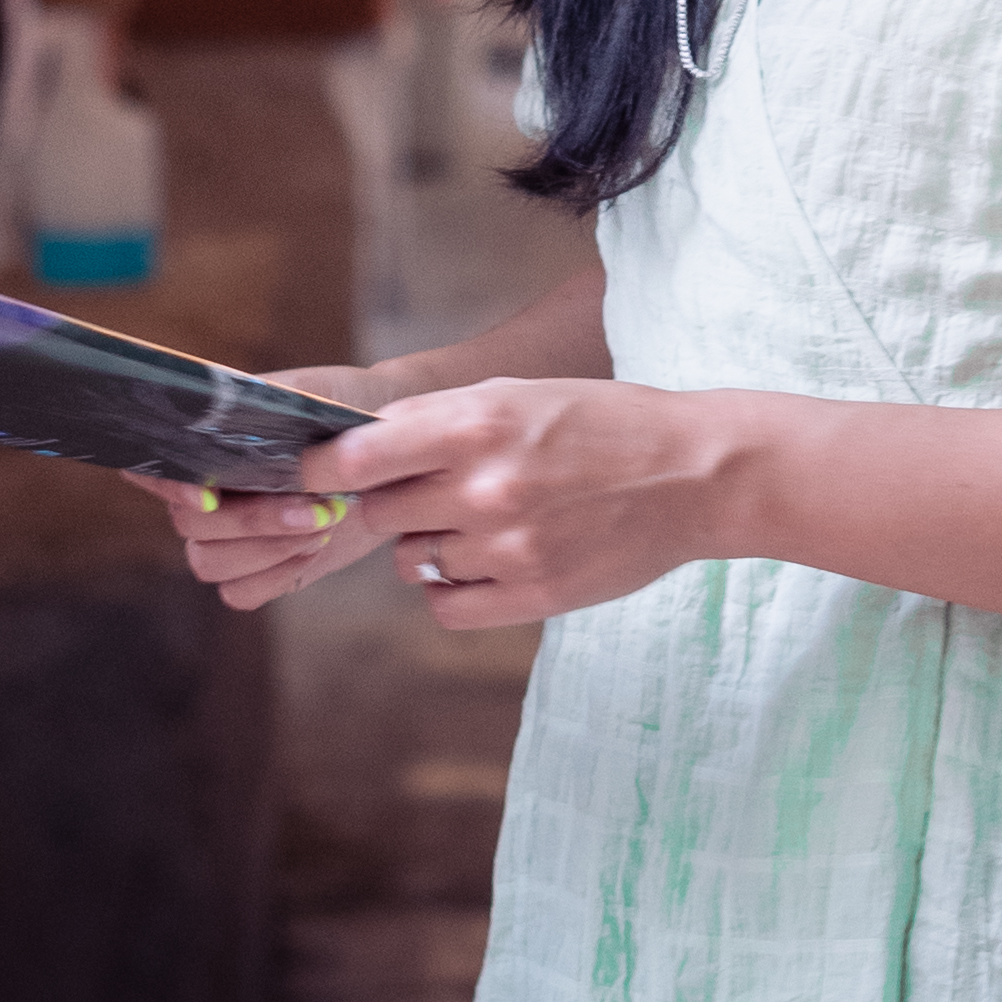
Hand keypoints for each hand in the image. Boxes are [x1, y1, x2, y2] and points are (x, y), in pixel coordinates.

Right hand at [148, 365, 390, 615]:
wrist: (390, 450)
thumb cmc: (342, 412)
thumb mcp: (310, 394)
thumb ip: (262, 403)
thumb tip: (228, 414)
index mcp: (205, 445)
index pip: (151, 468)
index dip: (169, 486)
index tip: (209, 496)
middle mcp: (206, 494)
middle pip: (190, 526)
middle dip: (254, 520)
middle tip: (319, 507)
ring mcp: (229, 537)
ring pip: (209, 563)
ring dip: (267, 550)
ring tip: (324, 524)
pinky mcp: (260, 569)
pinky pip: (239, 593)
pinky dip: (275, 575)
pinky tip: (314, 549)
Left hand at [334, 373, 738, 631]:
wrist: (694, 474)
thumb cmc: (602, 423)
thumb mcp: (518, 396)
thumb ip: (437, 423)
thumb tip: (353, 455)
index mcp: (478, 422)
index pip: (357, 456)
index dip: (319, 468)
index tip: (306, 473)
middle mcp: (485, 485)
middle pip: (379, 513)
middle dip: (391, 503)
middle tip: (429, 491)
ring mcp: (507, 547)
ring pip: (413, 560)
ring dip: (431, 544)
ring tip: (487, 520)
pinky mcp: (531, 595)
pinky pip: (445, 606)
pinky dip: (453, 588)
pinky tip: (488, 562)